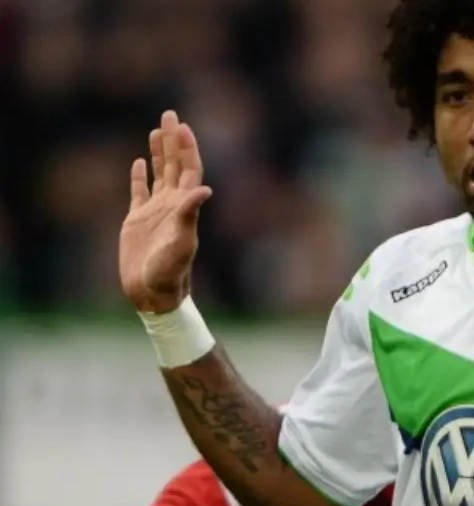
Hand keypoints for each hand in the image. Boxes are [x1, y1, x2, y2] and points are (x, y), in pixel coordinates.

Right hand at [119, 111, 212, 313]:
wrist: (153, 293)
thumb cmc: (170, 272)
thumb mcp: (182, 242)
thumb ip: (190, 215)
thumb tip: (205, 189)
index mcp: (184, 207)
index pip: (188, 169)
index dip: (187, 148)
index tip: (182, 126)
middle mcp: (172, 205)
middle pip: (174, 165)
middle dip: (173, 140)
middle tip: (170, 113)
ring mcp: (155, 211)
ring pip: (159, 174)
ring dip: (159, 152)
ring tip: (156, 129)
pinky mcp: (137, 220)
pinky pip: (139, 192)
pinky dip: (140, 176)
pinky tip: (140, 162)